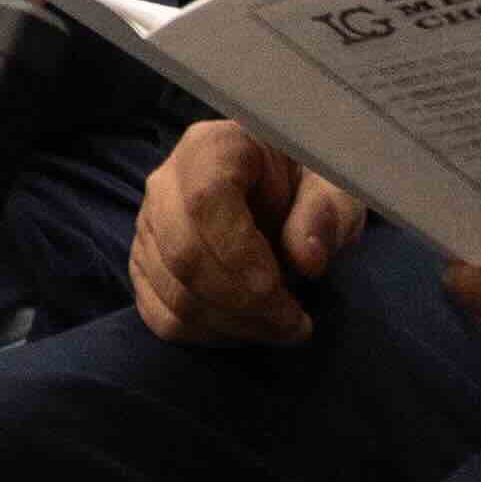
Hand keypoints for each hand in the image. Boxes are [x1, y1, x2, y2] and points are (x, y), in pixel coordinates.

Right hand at [130, 117, 367, 346]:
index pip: (205, 199)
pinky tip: (247, 329)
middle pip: (182, 251)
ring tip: (282, 327)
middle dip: (240, 301)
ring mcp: (149, 225)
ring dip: (231, 324)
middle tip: (295, 323)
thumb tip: (306, 259)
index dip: (237, 251)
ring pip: (171, 290)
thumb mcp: (334, 186)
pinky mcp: (146, 264)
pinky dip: (206, 334)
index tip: (278, 287)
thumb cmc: (307, 184)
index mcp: (213, 147)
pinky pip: (160, 313)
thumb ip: (325, 212)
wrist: (282, 197)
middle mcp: (167, 182)